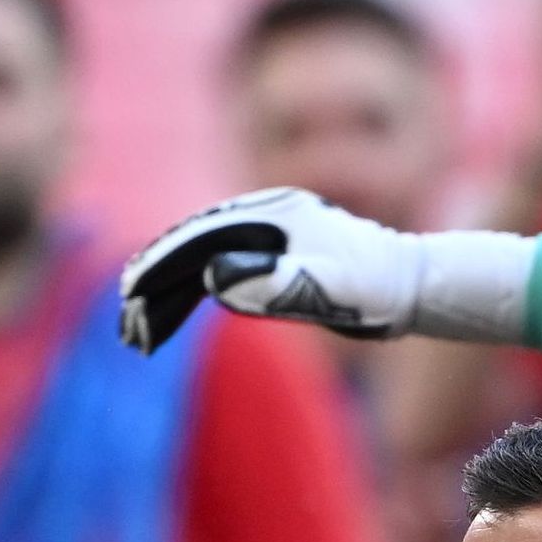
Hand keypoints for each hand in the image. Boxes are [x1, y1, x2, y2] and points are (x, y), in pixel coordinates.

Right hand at [122, 188, 430, 350]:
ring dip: (170, 290)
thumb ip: (275, 282)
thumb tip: (212, 279)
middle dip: (157, 284)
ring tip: (141, 327)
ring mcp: (270, 230)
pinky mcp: (276, 250)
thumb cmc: (376, 289)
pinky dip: (194, 288)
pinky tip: (176, 308)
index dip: (161, 270)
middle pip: (194, 246)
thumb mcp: (329, 289)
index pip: (199, 240)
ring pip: (204, 256)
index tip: (131, 298)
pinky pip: (222, 265)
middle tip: (127, 324)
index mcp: (271, 214)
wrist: (413, 287)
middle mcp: (265, 214)